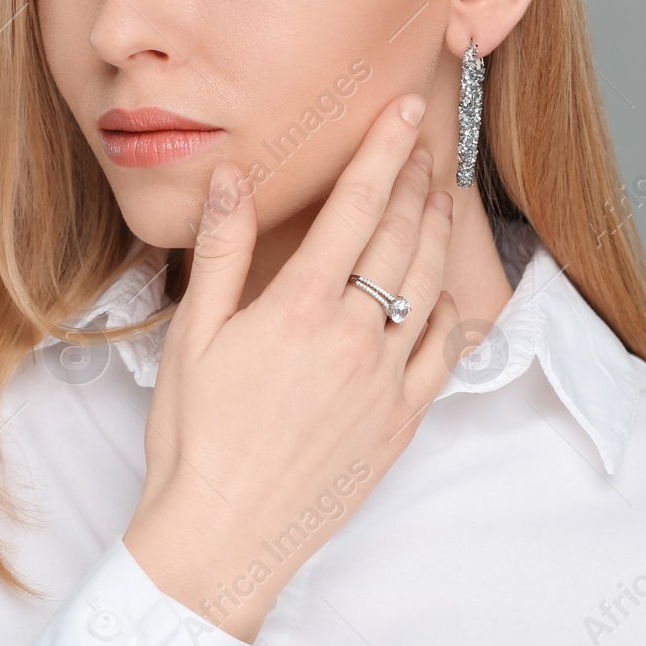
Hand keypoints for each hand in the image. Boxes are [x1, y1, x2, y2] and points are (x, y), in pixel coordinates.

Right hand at [122, 92, 460, 642]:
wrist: (223, 535)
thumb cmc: (195, 436)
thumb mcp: (192, 335)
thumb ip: (221, 251)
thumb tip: (231, 177)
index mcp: (297, 307)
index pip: (355, 207)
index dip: (383, 151)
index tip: (404, 110)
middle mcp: (351, 335)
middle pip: (400, 236)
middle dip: (416, 178)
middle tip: (424, 141)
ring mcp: (384, 379)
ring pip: (429, 285)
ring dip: (439, 231)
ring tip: (440, 195)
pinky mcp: (401, 420)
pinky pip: (443, 353)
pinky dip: (452, 310)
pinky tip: (449, 289)